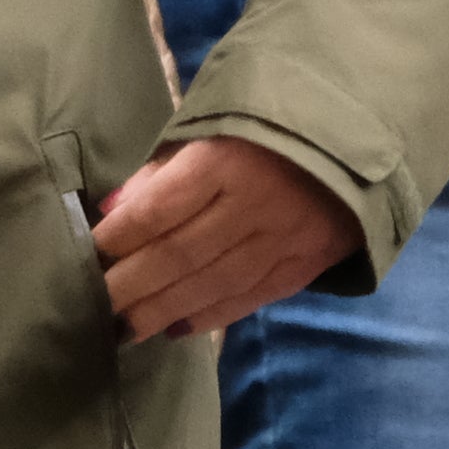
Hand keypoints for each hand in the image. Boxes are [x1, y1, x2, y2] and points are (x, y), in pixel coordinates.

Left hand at [92, 138, 362, 340]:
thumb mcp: (211, 123)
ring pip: (213, 283)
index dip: (120, 236)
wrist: (359, 131)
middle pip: (182, 253)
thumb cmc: (267, 119)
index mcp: (226, 159)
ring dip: (164, 309)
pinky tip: (176, 329)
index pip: (160, 208)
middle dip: (133, 284)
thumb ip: (163, 168)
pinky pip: (251, 297)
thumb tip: (113, 209)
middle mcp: (254, 204)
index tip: (89, 253)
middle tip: (94, 305)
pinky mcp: (306, 263)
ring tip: (125, 327)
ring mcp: (284, 239)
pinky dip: (211, 316)